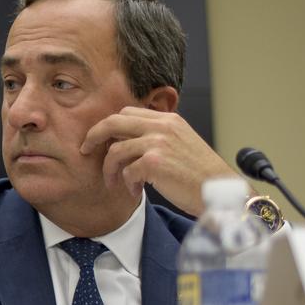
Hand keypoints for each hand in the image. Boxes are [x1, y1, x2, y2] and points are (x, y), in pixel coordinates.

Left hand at [80, 106, 239, 215]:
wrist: (220, 191)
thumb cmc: (199, 173)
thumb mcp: (180, 144)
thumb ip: (157, 137)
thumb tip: (124, 141)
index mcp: (168, 119)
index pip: (127, 112)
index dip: (108, 125)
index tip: (99, 139)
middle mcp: (162, 126)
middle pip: (113, 122)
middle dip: (93, 136)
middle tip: (84, 150)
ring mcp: (158, 143)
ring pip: (115, 151)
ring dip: (109, 170)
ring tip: (114, 183)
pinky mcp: (155, 162)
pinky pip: (126, 172)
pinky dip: (127, 184)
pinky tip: (135, 192)